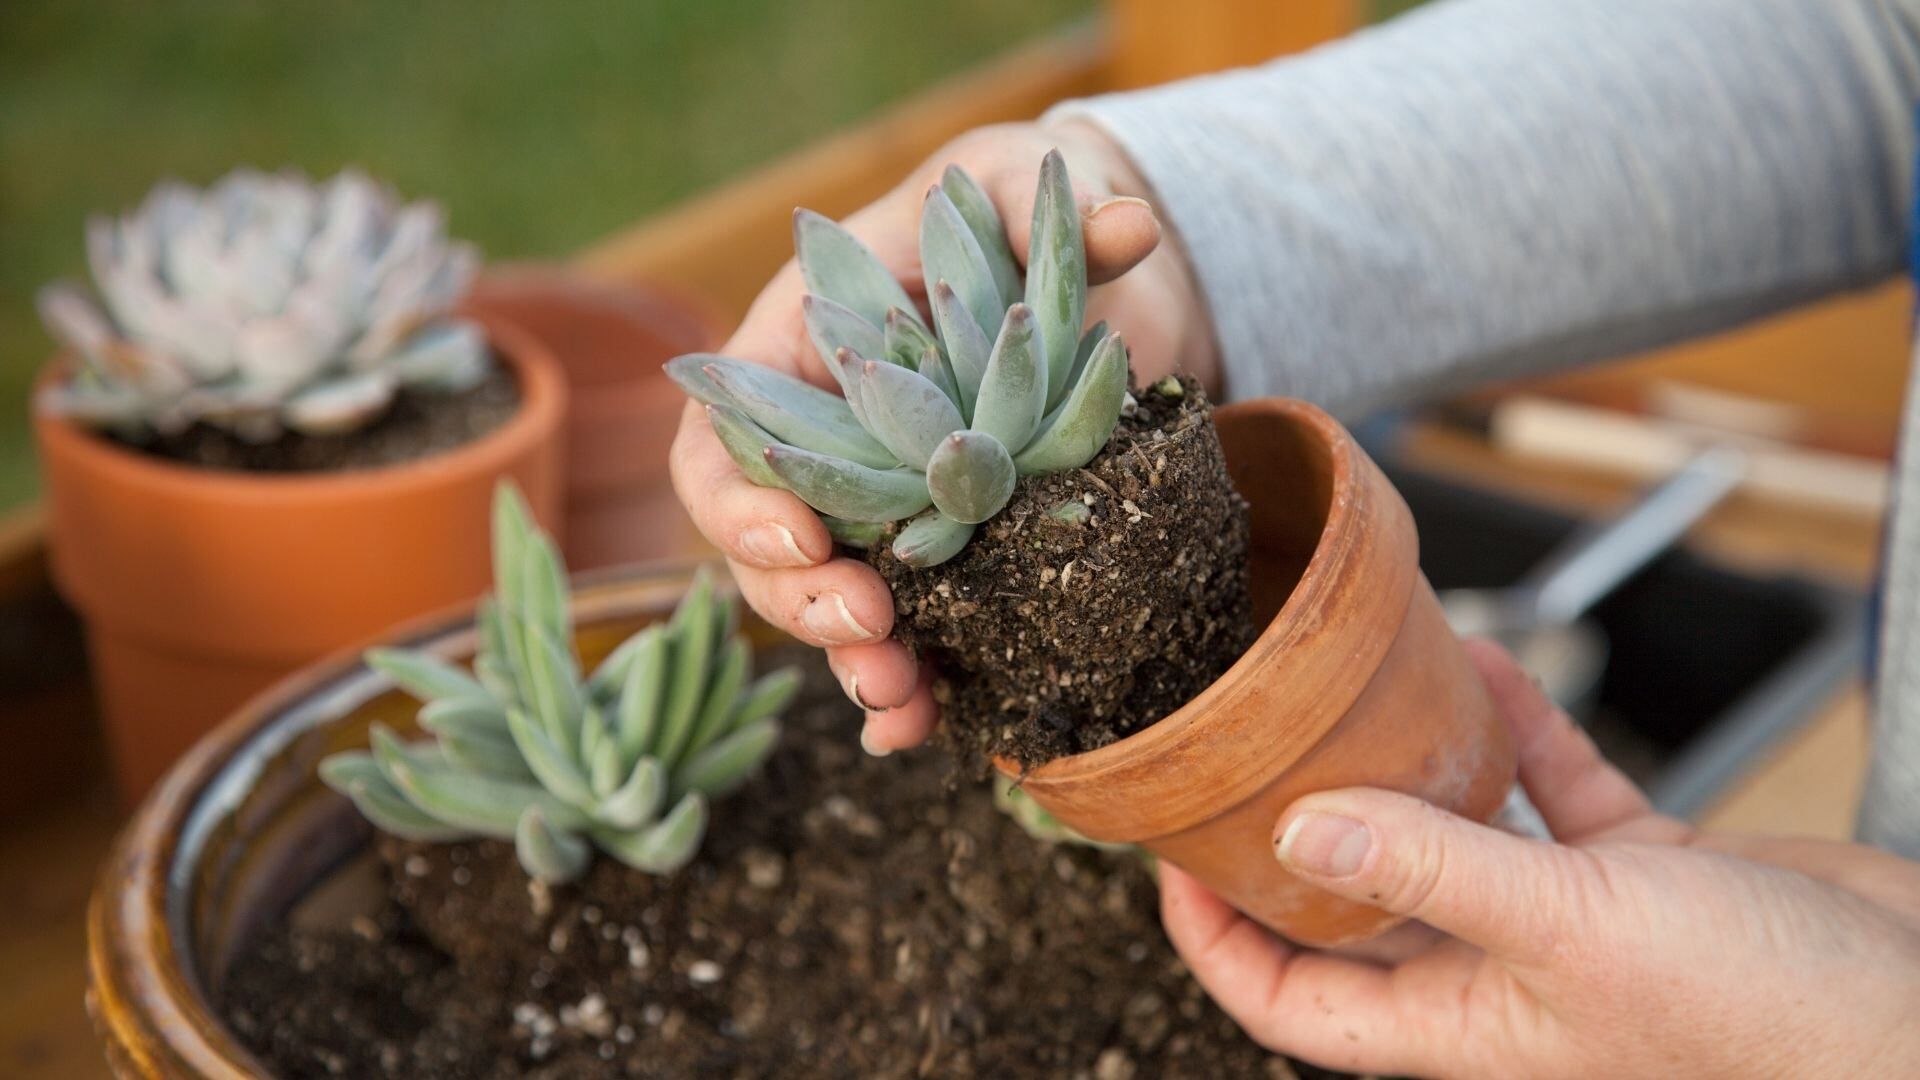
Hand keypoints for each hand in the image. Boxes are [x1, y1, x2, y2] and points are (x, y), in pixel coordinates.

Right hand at [670, 119, 1217, 753]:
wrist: (1068, 278)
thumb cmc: (1008, 217)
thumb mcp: (1018, 191)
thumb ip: (1045, 207)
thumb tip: (1126, 227)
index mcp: (798, 356)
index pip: (720, 439)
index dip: (739, 501)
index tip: (803, 537)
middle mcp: (823, 446)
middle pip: (765, 547)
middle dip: (803, 602)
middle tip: (870, 630)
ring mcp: (878, 510)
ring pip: (830, 606)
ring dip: (854, 664)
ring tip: (902, 702)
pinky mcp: (943, 556)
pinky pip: (906, 632)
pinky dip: (911, 685)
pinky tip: (932, 728)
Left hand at [1161, 640, 1919, 1078]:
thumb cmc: (1773, 1019)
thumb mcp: (1580, 930)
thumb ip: (1438, 872)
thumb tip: (1299, 827)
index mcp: (1465, 1026)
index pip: (1295, 1004)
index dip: (1218, 942)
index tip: (1169, 861)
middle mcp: (1503, 980)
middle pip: (1361, 910)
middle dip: (1302, 833)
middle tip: (1244, 751)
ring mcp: (1572, 927)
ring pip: (1457, 839)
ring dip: (1412, 769)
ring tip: (1353, 692)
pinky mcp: (1641, 877)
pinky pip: (1551, 799)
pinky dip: (1516, 738)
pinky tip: (1484, 671)